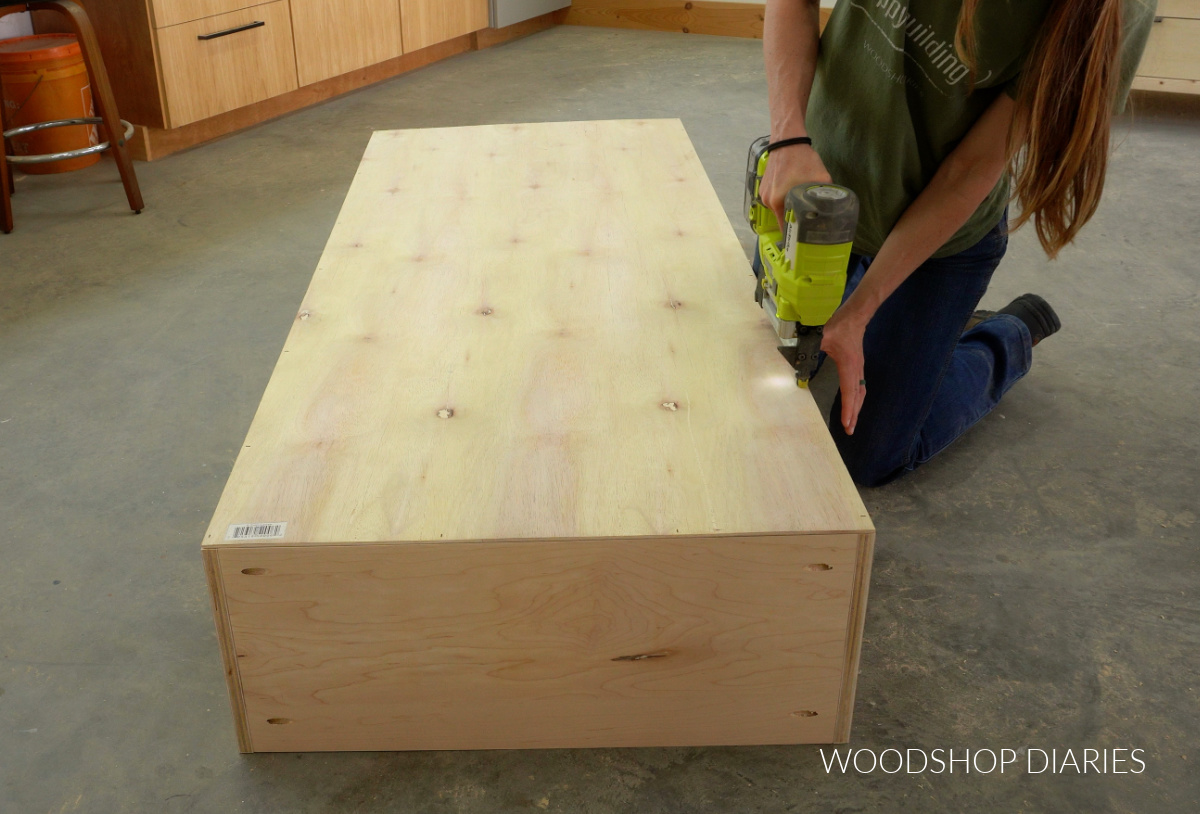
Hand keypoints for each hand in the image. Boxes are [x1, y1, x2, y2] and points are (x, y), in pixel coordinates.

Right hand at [759, 143, 831, 231]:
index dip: (794, 236)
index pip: (784, 228)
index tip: (804, 241)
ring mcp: (764, 193)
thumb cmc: (802, 159)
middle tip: (808, 222)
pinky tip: (794, 194)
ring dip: (789, 209)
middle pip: (782, 218)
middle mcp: (768, 201)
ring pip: (779, 208)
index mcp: (778, 203)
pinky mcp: (764, 186)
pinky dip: (784, 199)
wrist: (787, 140)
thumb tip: (834, 209)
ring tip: (802, 207)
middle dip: (795, 221)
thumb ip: (826, 195)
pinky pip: (776, 199)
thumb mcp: (820, 178)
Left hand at [820, 304, 869, 434]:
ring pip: (860, 393)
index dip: (847, 408)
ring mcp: (859, 368)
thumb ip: (810, 347)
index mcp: (848, 365)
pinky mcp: (857, 366)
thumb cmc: (839, 325)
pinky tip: (853, 404)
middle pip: (857, 397)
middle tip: (849, 430)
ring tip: (852, 422)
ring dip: (857, 408)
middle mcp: (856, 370)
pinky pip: (859, 387)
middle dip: (853, 414)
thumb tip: (796, 356)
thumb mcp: (822, 335)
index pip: (848, 391)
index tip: (846, 423)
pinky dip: (857, 399)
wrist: (855, 316)